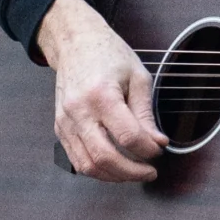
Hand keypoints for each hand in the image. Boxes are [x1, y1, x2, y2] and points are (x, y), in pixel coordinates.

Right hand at [36, 0, 166, 181]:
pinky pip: (76, 159)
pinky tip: (115, 166)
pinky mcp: (60, 128)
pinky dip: (97, 169)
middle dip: (131, 172)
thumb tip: (157, 143)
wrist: (76, 43)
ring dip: (114, 176)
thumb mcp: (138, 77)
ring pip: (87, 165)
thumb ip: (146, 113)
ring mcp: (65, 122)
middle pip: (104, 158)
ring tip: (134, 172)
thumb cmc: (108, 55)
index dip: (148, 149)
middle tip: (150, 171)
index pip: (128, 136)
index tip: (159, 149)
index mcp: (101, 94)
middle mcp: (78, 111)